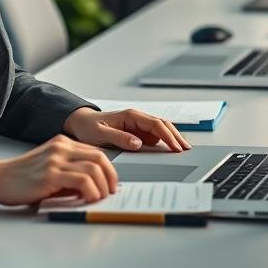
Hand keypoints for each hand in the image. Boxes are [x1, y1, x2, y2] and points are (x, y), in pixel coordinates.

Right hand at [0, 135, 116, 206]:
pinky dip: (91, 191)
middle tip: (110, 193)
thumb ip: (69, 172)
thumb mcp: (50, 168)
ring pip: (94, 168)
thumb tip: (94, 187)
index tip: (111, 184)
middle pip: (100, 157)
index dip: (109, 170)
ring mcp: (56, 159)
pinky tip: (87, 199)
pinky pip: (82, 180)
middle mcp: (61, 147)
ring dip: (102, 187)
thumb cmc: (21, 177)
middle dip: (110, 178)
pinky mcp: (50, 174)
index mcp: (62, 143)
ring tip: (99, 199)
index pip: (96, 152)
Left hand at [63, 107, 191, 151]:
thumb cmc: (89, 127)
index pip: (155, 124)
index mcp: (131, 116)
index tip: (176, 147)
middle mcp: (137, 118)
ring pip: (161, 130)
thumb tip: (138, 143)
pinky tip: (170, 151)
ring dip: (173, 138)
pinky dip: (165, 142)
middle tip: (186, 150)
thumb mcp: (100, 134)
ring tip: (183, 151)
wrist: (81, 123)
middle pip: (163, 125)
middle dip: (176, 136)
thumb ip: (119, 137)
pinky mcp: (137, 132)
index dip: (168, 136)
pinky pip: (155, 136)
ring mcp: (138, 125)